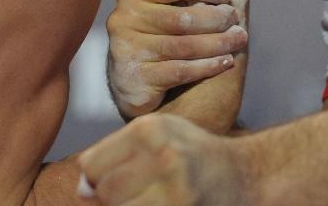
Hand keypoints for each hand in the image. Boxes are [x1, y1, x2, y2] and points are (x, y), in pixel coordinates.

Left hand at [76, 113, 246, 205]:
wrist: (245, 174)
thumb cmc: (195, 154)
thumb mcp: (158, 135)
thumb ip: (116, 153)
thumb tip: (81, 189)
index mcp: (150, 129)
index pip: (91, 165)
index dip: (95, 179)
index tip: (112, 181)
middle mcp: (162, 154)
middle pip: (104, 191)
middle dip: (112, 198)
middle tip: (139, 192)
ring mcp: (174, 187)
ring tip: (150, 198)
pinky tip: (161, 203)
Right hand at [107, 0, 249, 119]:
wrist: (147, 87)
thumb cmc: (171, 35)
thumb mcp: (175, 3)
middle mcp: (123, 17)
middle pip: (182, 16)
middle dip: (217, 18)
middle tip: (236, 21)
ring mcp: (126, 49)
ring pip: (184, 45)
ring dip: (219, 42)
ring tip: (239, 39)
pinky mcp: (134, 78)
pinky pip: (180, 70)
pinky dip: (208, 65)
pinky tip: (226, 62)